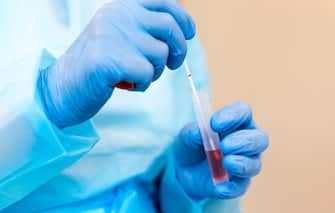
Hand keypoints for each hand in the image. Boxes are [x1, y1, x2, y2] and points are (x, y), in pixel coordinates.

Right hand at [38, 0, 194, 127]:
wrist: (62, 87)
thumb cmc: (97, 65)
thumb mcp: (120, 35)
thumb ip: (144, 28)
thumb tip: (183, 31)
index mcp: (121, 5)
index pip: (165, 2)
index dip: (183, 19)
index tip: (189, 34)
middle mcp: (118, 14)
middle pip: (170, 28)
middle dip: (179, 51)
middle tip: (173, 66)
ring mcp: (113, 34)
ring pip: (160, 54)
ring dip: (155, 72)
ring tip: (135, 76)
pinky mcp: (109, 58)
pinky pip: (147, 72)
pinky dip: (143, 84)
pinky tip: (127, 85)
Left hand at [174, 102, 268, 199]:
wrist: (183, 170)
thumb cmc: (192, 144)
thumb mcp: (186, 136)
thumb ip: (192, 132)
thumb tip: (198, 132)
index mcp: (236, 122)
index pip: (243, 113)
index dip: (233, 116)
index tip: (214, 123)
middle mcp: (246, 142)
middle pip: (258, 139)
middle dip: (244, 142)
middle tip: (225, 145)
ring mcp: (245, 164)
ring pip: (254, 165)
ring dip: (242, 163)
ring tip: (226, 162)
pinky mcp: (237, 184)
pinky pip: (240, 187)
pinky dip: (231, 187)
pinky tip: (220, 186)